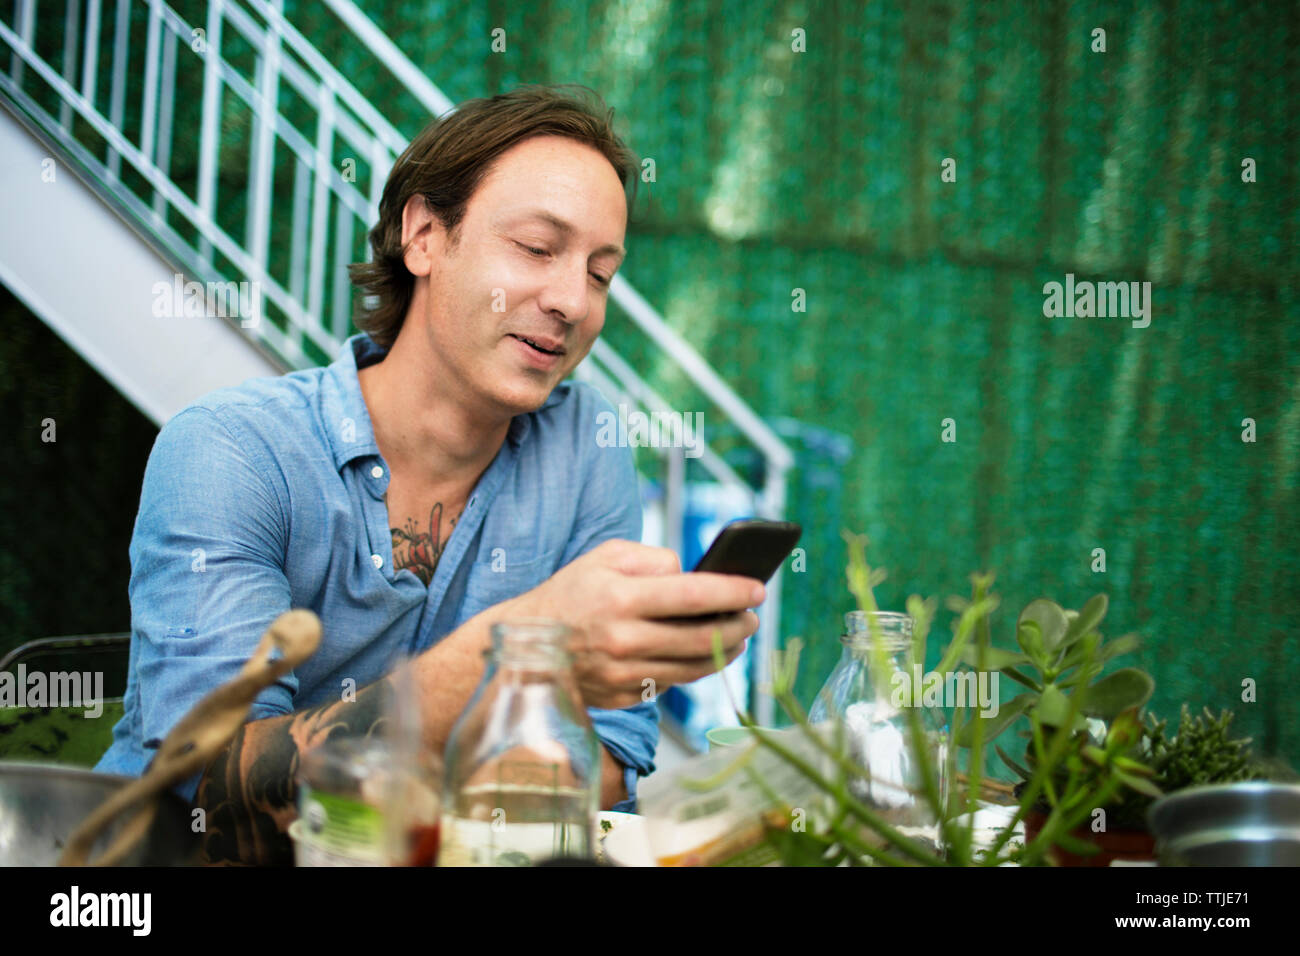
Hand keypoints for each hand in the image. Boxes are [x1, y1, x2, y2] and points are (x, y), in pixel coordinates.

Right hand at [506, 539, 764, 708]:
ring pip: (693, 668)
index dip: (733, 592)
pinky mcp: (623, 697)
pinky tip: (703, 653)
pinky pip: (671, 683)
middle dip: (739, 626)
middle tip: (753, 617)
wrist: (526, 648)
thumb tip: (692, 574)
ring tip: (738, 636)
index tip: (758, 589)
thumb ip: (652, 559)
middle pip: (702, 638)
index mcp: (621, 598)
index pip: (694, 595)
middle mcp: (624, 640)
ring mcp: (624, 675)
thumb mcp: (605, 557)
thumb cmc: (571, 594)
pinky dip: (692, 667)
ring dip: (725, 652)